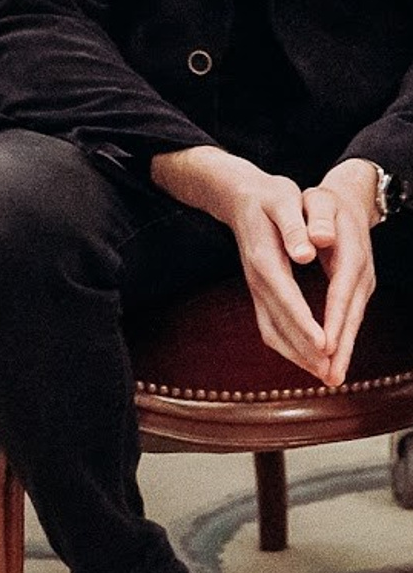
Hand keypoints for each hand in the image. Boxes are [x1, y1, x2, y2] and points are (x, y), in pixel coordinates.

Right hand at [151, 144, 340, 381]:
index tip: (325, 346)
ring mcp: (256, 290)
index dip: (305, 324)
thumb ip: (294, 226)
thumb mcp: (283, 199)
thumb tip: (305, 253)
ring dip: (298, 357)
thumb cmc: (269, 197)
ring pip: (273, 332)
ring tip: (324, 375)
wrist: (241, 198)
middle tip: (331, 374)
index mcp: (266, 260)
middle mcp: (258, 281)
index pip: (287, 298)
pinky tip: (308, 358)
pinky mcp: (260, 294)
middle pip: (279, 325)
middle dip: (306, 352)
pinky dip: (290, 348)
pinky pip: (271, 328)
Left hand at [300, 158, 383, 387]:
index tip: (324, 345)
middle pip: (351, 316)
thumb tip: (319, 238)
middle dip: (341, 347)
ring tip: (330, 378)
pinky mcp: (354, 291)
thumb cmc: (326, 201)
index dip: (333, 319)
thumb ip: (319, 218)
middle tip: (331, 376)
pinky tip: (327, 361)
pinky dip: (338, 341)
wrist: (348, 200)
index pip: (341, 292)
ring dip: (342, 351)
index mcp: (351, 255)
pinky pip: (345, 320)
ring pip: (351, 322)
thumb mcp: (320, 200)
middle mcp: (361, 275)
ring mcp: (361, 285)